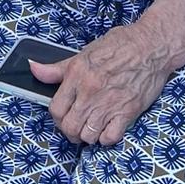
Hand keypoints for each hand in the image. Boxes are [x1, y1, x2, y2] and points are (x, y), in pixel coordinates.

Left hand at [29, 16, 184, 147]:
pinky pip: (110, 138)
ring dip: (88, 135)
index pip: (55, 109)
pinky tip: (108, 128)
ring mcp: (109, 103)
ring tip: (92, 127)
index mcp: (77, 75)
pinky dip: (106, 138)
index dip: (57, 117)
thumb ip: (58, 68)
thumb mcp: (84, 53)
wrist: (151, 46)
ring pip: (87, 136)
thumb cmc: (120, 45)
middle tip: (77, 126)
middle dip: (70, 131)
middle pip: (69, 127)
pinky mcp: (128, 112)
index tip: (63, 116)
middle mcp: (90, 92)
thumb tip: (33, 69)